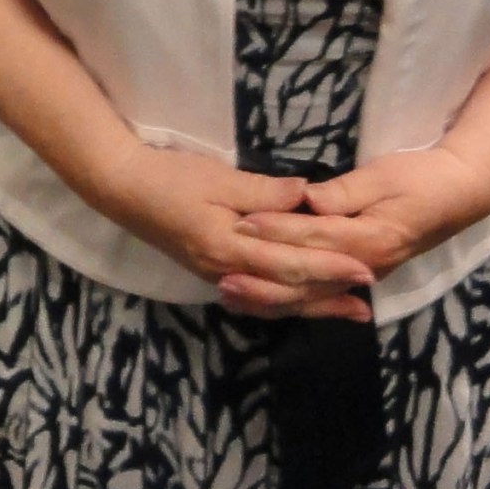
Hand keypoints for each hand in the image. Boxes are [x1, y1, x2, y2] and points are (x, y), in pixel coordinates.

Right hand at [93, 144, 375, 321]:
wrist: (123, 188)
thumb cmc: (170, 177)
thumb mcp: (217, 177)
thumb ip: (263, 192)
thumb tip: (307, 197)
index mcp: (229, 246)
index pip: (290, 264)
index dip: (329, 268)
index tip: (365, 270)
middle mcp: (226, 271)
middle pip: (287, 292)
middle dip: (329, 295)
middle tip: (367, 300)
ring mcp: (217, 275)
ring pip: (274, 300)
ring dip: (312, 306)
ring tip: (346, 311)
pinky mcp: (212, 271)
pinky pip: (257, 297)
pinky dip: (284, 304)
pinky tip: (300, 304)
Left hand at [225, 146, 489, 314]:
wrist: (460, 193)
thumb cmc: (421, 178)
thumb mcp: (384, 176)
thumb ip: (346, 192)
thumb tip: (310, 201)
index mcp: (369, 238)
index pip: (314, 237)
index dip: (277, 231)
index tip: (243, 225)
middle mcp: (365, 265)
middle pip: (308, 277)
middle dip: (265, 278)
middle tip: (222, 278)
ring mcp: (365, 273)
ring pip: (313, 293)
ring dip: (273, 296)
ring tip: (233, 296)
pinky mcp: (362, 271)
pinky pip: (323, 292)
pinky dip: (294, 298)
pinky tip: (267, 301)